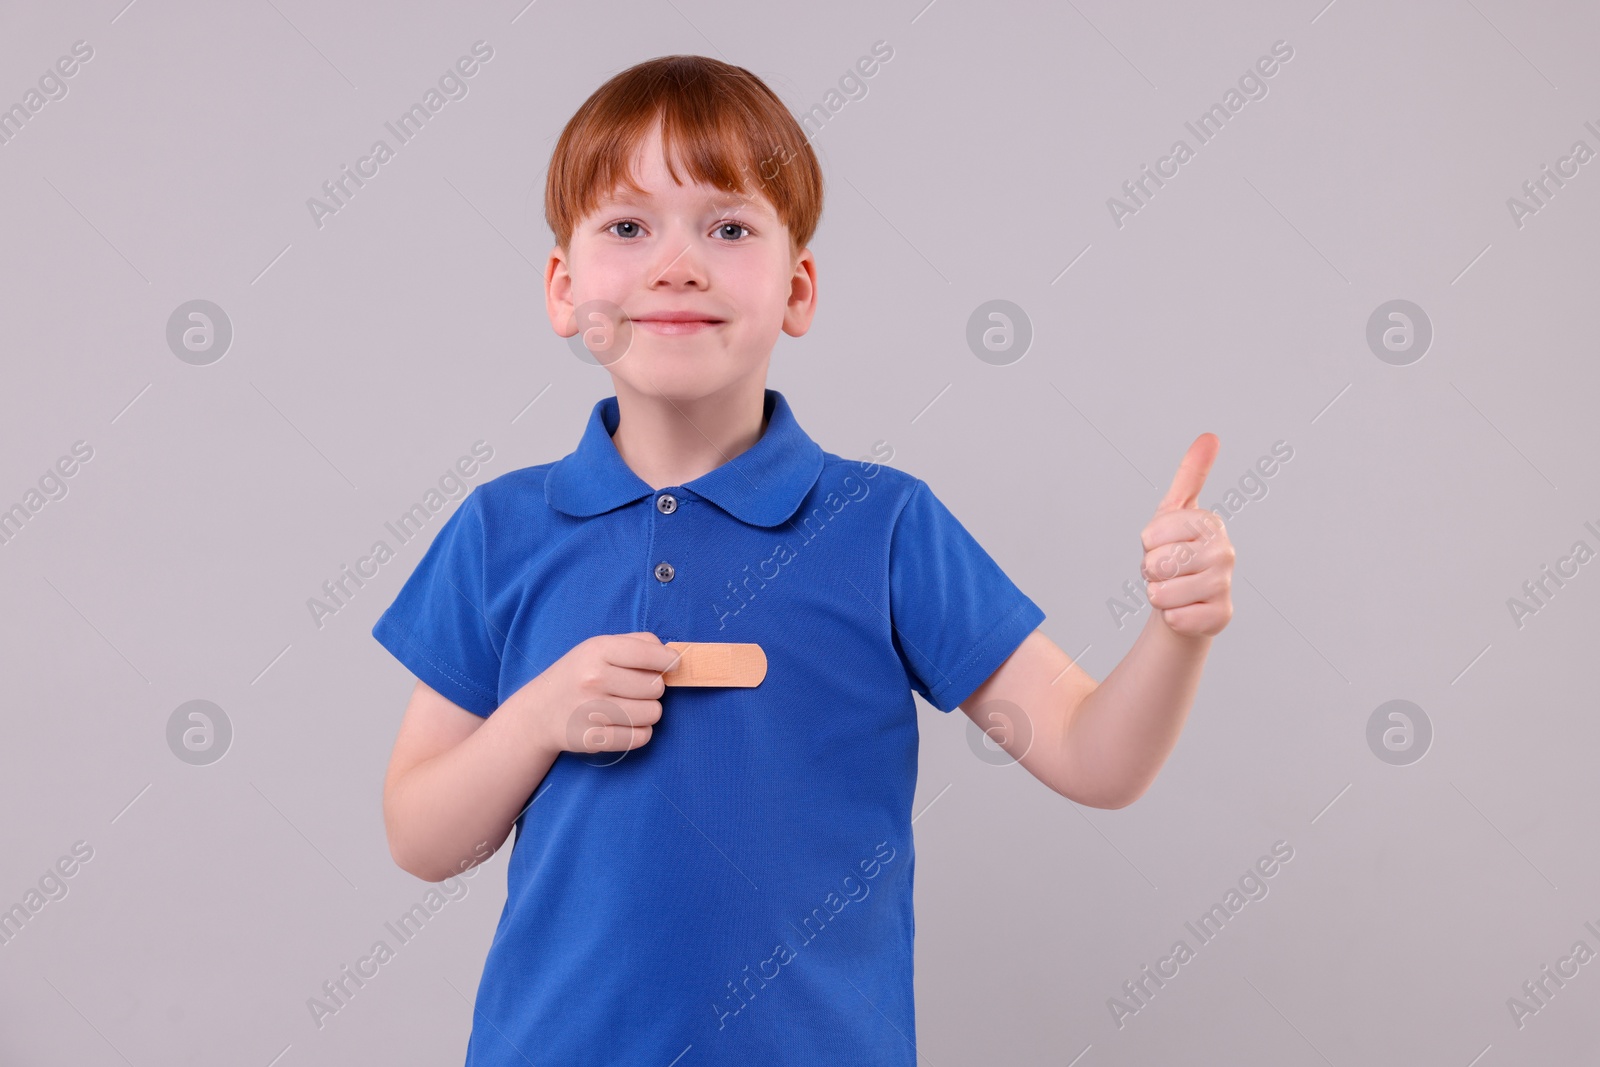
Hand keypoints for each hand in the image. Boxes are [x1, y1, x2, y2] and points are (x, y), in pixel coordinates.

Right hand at [516, 632, 680, 757]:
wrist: (539, 712)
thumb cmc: (579, 674)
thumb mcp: (599, 647)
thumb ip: (638, 643)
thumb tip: (672, 656)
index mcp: (598, 651)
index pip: (651, 654)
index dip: (669, 661)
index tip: (671, 665)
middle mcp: (594, 679)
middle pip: (656, 687)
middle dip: (653, 689)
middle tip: (635, 689)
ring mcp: (593, 711)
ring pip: (653, 713)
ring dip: (648, 711)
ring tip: (629, 706)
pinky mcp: (594, 738)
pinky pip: (641, 737)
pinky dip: (640, 732)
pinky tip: (625, 723)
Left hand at [1140, 434, 1234, 637]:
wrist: (1186, 602)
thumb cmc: (1177, 553)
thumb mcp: (1175, 512)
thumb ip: (1191, 473)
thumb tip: (1210, 437)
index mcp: (1210, 523)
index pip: (1151, 535)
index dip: (1148, 545)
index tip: (1164, 545)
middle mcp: (1224, 552)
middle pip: (1157, 563)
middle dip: (1151, 571)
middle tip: (1168, 571)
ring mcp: (1225, 585)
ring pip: (1161, 592)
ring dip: (1159, 594)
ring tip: (1175, 589)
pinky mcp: (1221, 616)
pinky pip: (1174, 617)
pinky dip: (1170, 617)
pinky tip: (1185, 610)